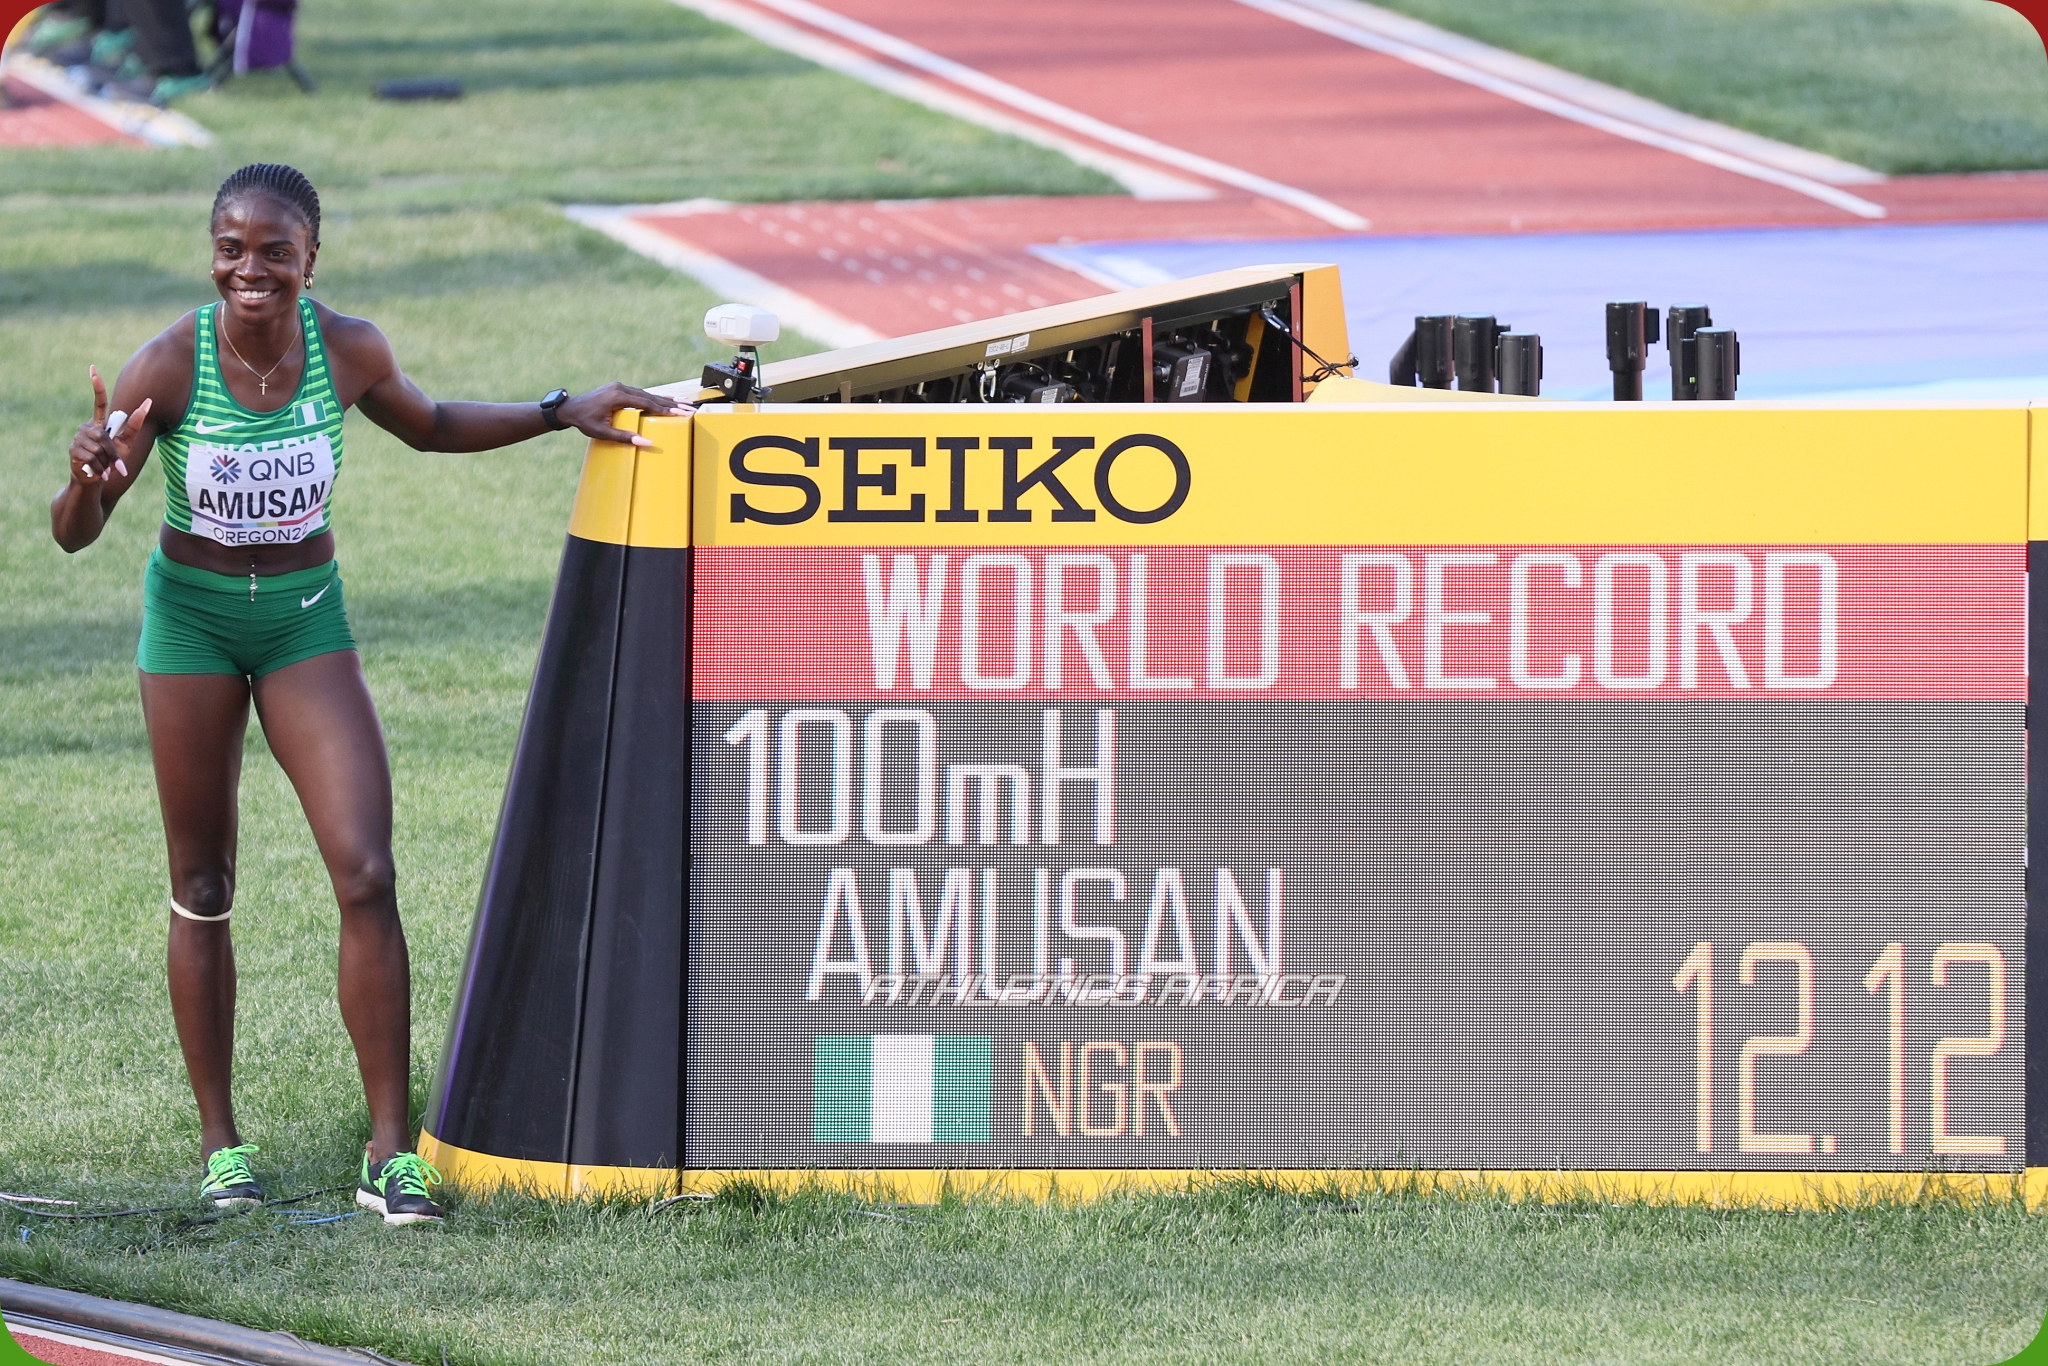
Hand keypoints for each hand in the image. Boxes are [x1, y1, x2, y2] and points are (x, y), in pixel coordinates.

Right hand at [69, 366, 151, 487]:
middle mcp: (86, 427)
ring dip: (107, 462)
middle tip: (117, 466)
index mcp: (99, 423)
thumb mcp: (126, 444)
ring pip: (98, 448)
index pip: (99, 402)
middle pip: (103, 437)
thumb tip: (148, 402)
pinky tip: (99, 473)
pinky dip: (100, 469)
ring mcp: (77, 438)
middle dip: (113, 453)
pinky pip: (92, 458)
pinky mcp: (73, 450)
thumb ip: (135, 425)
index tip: (93, 368)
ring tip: (105, 468)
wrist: (96, 479)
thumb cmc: (112, 461)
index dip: (97, 386)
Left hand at [556, 383, 694, 448]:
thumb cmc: (584, 422)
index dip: (664, 409)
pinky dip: (654, 397)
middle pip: (650, 396)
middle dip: (671, 403)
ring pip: (647, 393)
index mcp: (617, 397)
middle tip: (689, 408)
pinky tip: (666, 399)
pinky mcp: (619, 388)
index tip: (680, 413)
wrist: (570, 409)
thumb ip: (625, 437)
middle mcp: (620, 388)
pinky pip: (640, 392)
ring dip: (665, 400)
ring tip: (683, 404)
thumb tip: (646, 443)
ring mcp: (619, 386)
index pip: (646, 403)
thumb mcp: (603, 433)